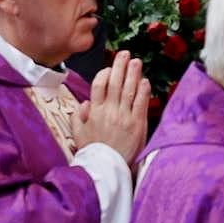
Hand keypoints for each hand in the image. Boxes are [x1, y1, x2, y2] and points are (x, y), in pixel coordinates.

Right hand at [72, 50, 149, 165]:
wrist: (106, 169)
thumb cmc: (93, 152)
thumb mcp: (78, 134)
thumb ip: (78, 117)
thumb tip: (85, 103)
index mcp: (95, 112)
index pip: (99, 86)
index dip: (105, 74)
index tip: (109, 68)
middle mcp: (109, 111)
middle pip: (115, 83)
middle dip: (120, 66)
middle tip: (125, 54)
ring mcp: (124, 117)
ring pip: (129, 90)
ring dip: (133, 73)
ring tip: (136, 61)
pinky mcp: (137, 125)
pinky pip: (140, 104)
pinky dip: (143, 91)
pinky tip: (145, 81)